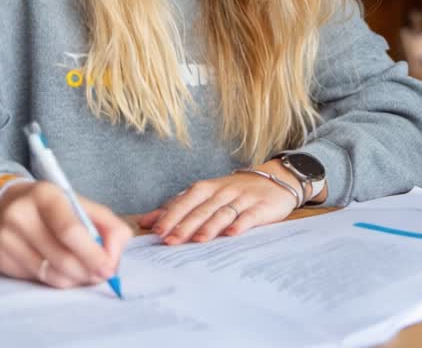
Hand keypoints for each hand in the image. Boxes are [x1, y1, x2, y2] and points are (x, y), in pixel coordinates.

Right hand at [0, 181, 132, 288]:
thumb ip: (107, 226)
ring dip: (76, 279)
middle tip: (102, 274)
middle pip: (62, 258)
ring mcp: (7, 239)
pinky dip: (57, 279)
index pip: (70, 230)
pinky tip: (59, 267)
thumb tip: (113, 258)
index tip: (109, 268)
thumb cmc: (52, 207)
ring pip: (52, 275)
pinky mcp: (1, 260)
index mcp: (45, 195)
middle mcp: (20, 215)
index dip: (93, 254)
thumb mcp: (80, 205)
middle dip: (89, 272)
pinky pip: (39, 280)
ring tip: (83, 271)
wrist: (5, 204)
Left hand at [136, 160, 302, 244]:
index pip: (186, 201)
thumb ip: (177, 207)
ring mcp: (243, 198)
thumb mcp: (205, 195)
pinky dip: (240, 224)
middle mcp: (223, 191)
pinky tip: (232, 234)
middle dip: (185, 225)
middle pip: (202, 209)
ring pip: (223, 212)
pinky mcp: (261, 207)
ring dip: (210, 226)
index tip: (158, 231)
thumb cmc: (233, 192)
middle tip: (171, 241)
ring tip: (198, 240)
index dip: (171, 215)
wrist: (275, 180)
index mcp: (207, 188)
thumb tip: (146, 221)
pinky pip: (249, 216)